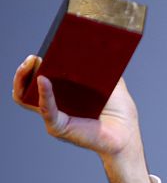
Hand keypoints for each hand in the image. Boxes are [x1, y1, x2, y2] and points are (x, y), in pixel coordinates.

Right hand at [12, 54, 151, 182]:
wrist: (127, 136)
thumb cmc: (119, 113)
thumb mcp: (113, 84)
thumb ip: (103, 68)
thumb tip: (95, 47)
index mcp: (64, 93)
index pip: (40, 77)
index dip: (36, 65)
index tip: (42, 51)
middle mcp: (54, 104)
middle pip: (26, 87)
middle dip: (25, 70)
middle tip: (32, 57)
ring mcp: (53, 116)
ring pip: (25, 99)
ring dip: (24, 80)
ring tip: (31, 64)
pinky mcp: (58, 127)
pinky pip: (46, 110)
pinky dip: (44, 95)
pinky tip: (44, 80)